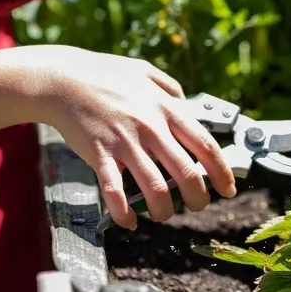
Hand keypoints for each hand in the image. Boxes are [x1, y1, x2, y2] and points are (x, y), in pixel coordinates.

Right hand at [0, 45, 235, 229]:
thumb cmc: (104, 74)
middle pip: (187, 172)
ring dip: (165, 210)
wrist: (62, 79)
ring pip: (155, 188)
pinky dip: (124, 213)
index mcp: (166, 108)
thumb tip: (186, 104)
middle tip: (199, 206)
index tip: (228, 188)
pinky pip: (114, 192)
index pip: (205, 145)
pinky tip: (129, 221)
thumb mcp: (145, 71)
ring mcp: (125, 141)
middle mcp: (151, 126)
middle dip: (199, 198)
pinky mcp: (100, 154)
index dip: (221, 172)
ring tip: (164, 214)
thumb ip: (169, 88)